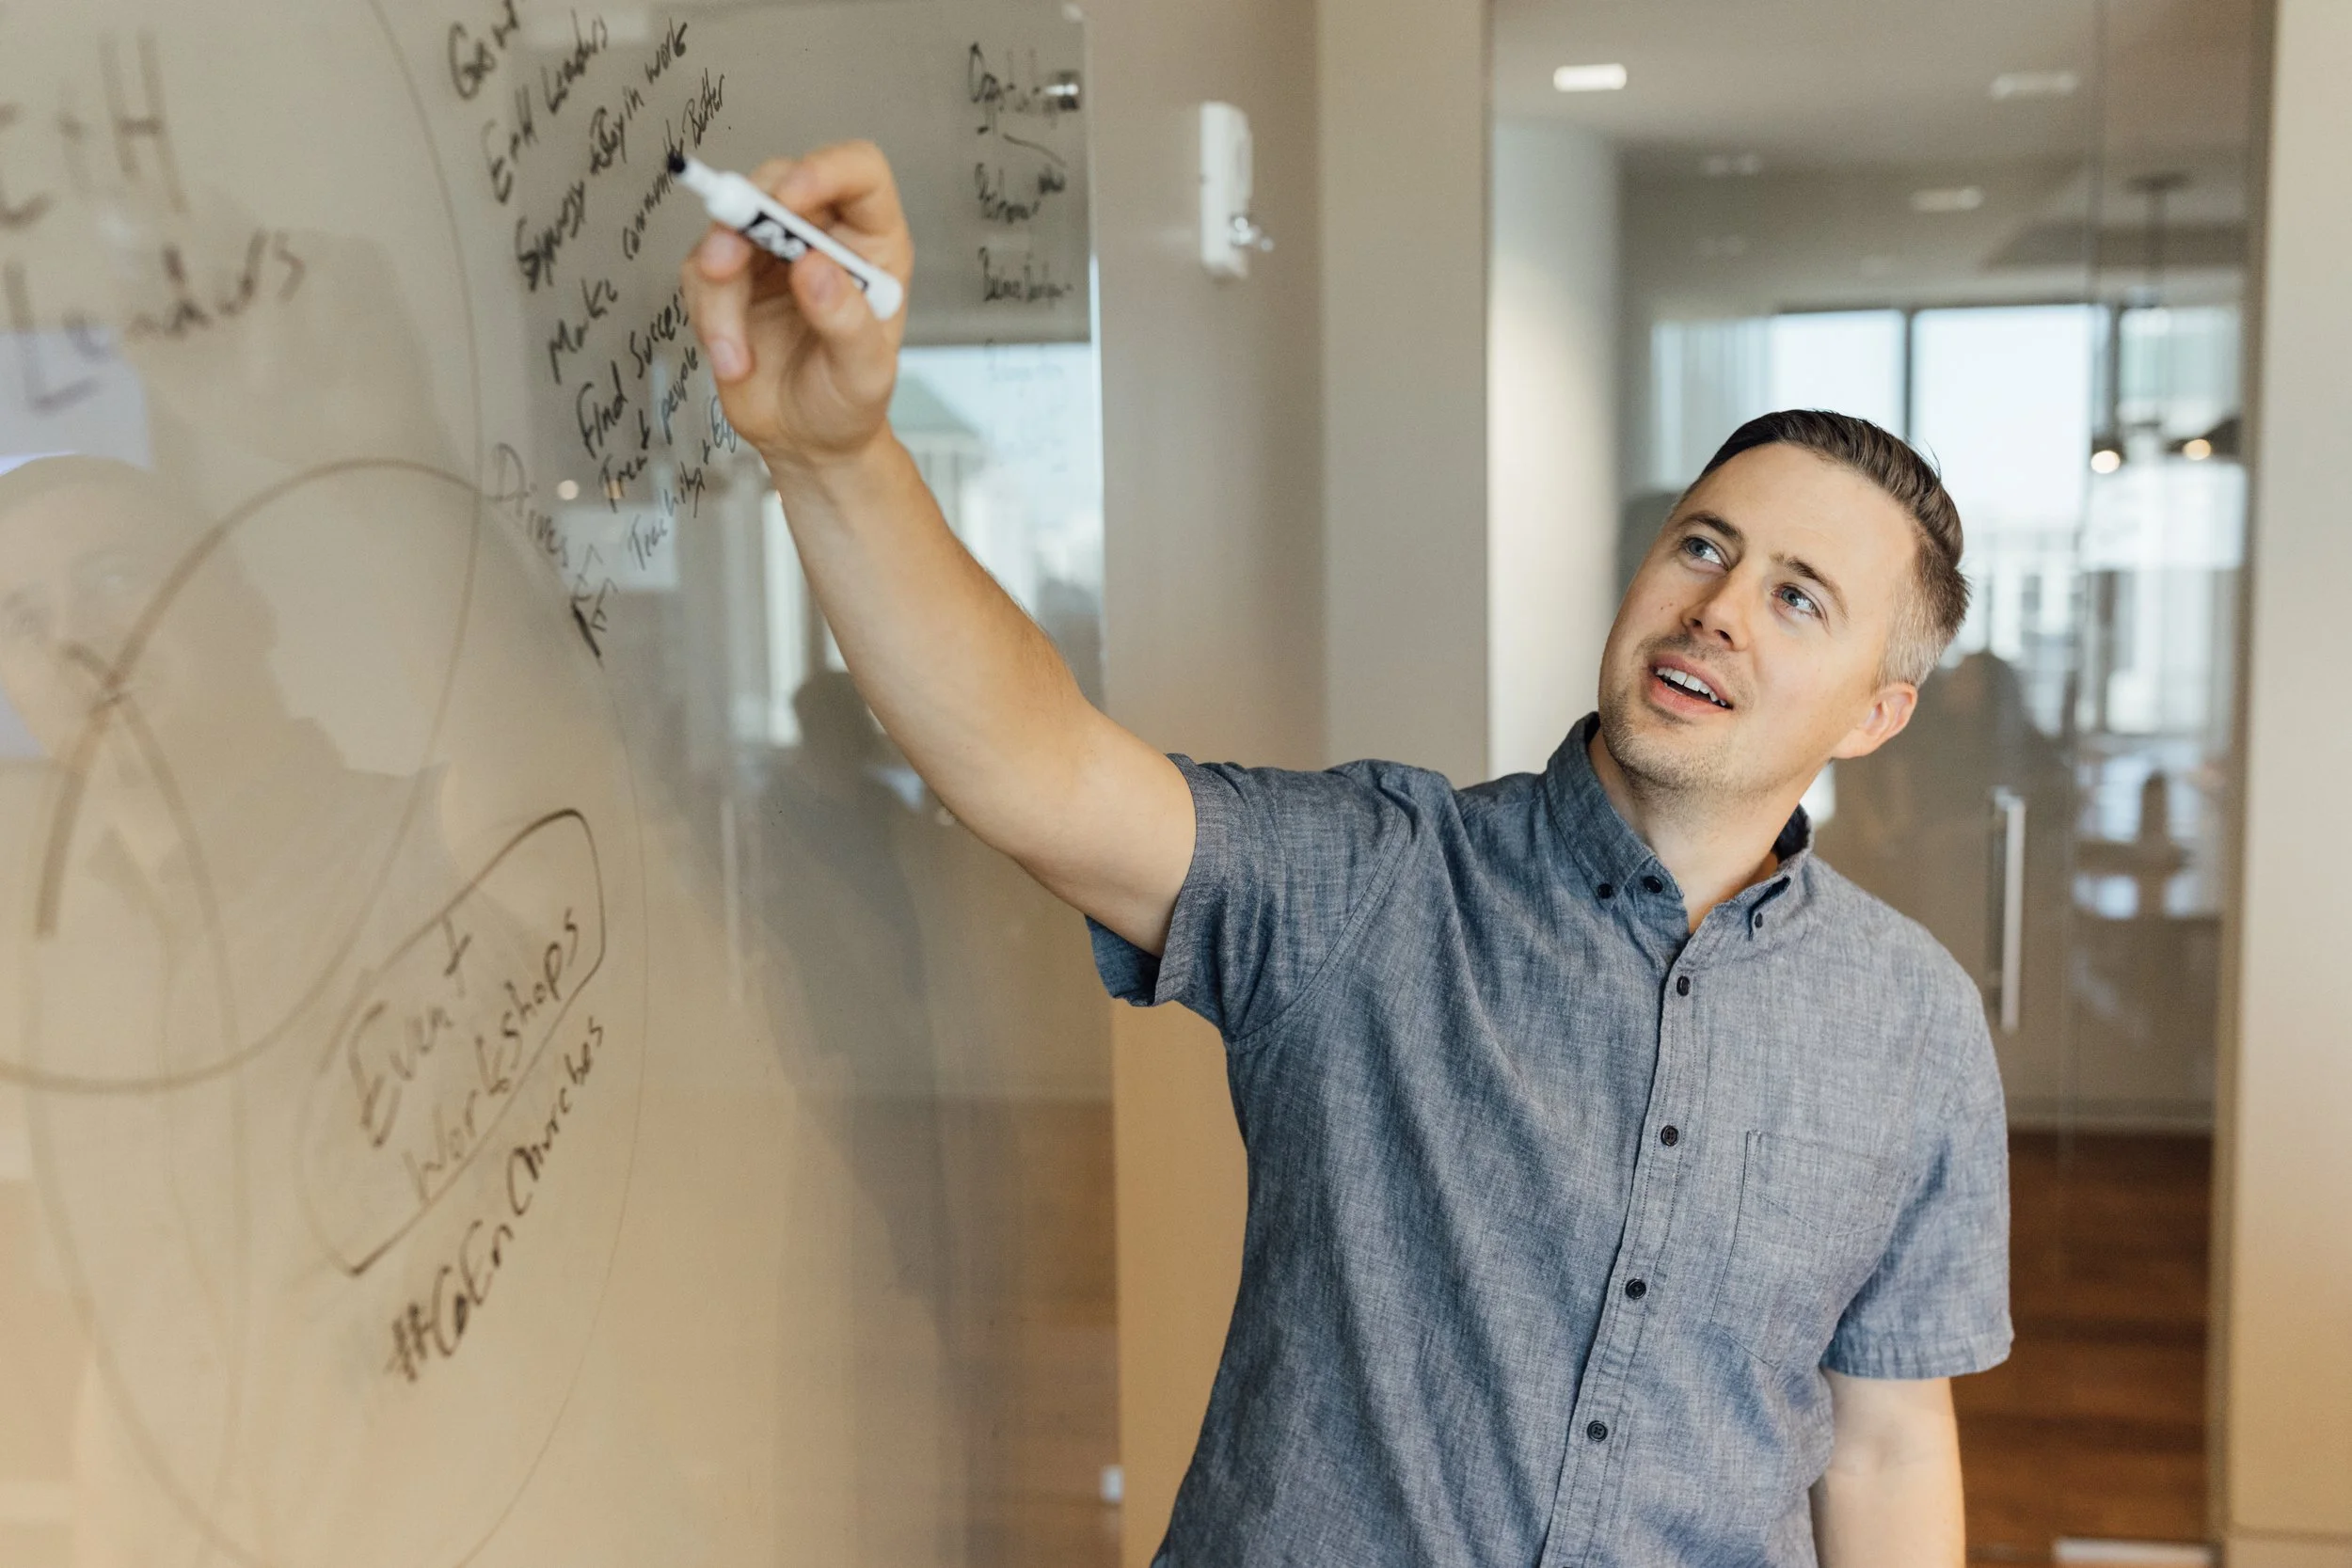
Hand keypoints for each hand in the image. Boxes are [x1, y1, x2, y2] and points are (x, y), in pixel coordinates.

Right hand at [678, 141, 910, 473]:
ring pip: (728, 227)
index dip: (824, 170)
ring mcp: (771, 252)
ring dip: (719, 286)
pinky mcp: (729, 278)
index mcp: (871, 243)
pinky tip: (733, 363)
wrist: (807, 442)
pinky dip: (709, 317)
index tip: (790, 199)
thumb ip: (846, 322)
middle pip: (778, 180)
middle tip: (724, 264)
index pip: (858, 172)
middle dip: (745, 218)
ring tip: (733, 354)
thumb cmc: (848, 403)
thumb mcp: (862, 374)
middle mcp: (822, 235)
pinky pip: (701, 273)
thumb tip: (813, 267)